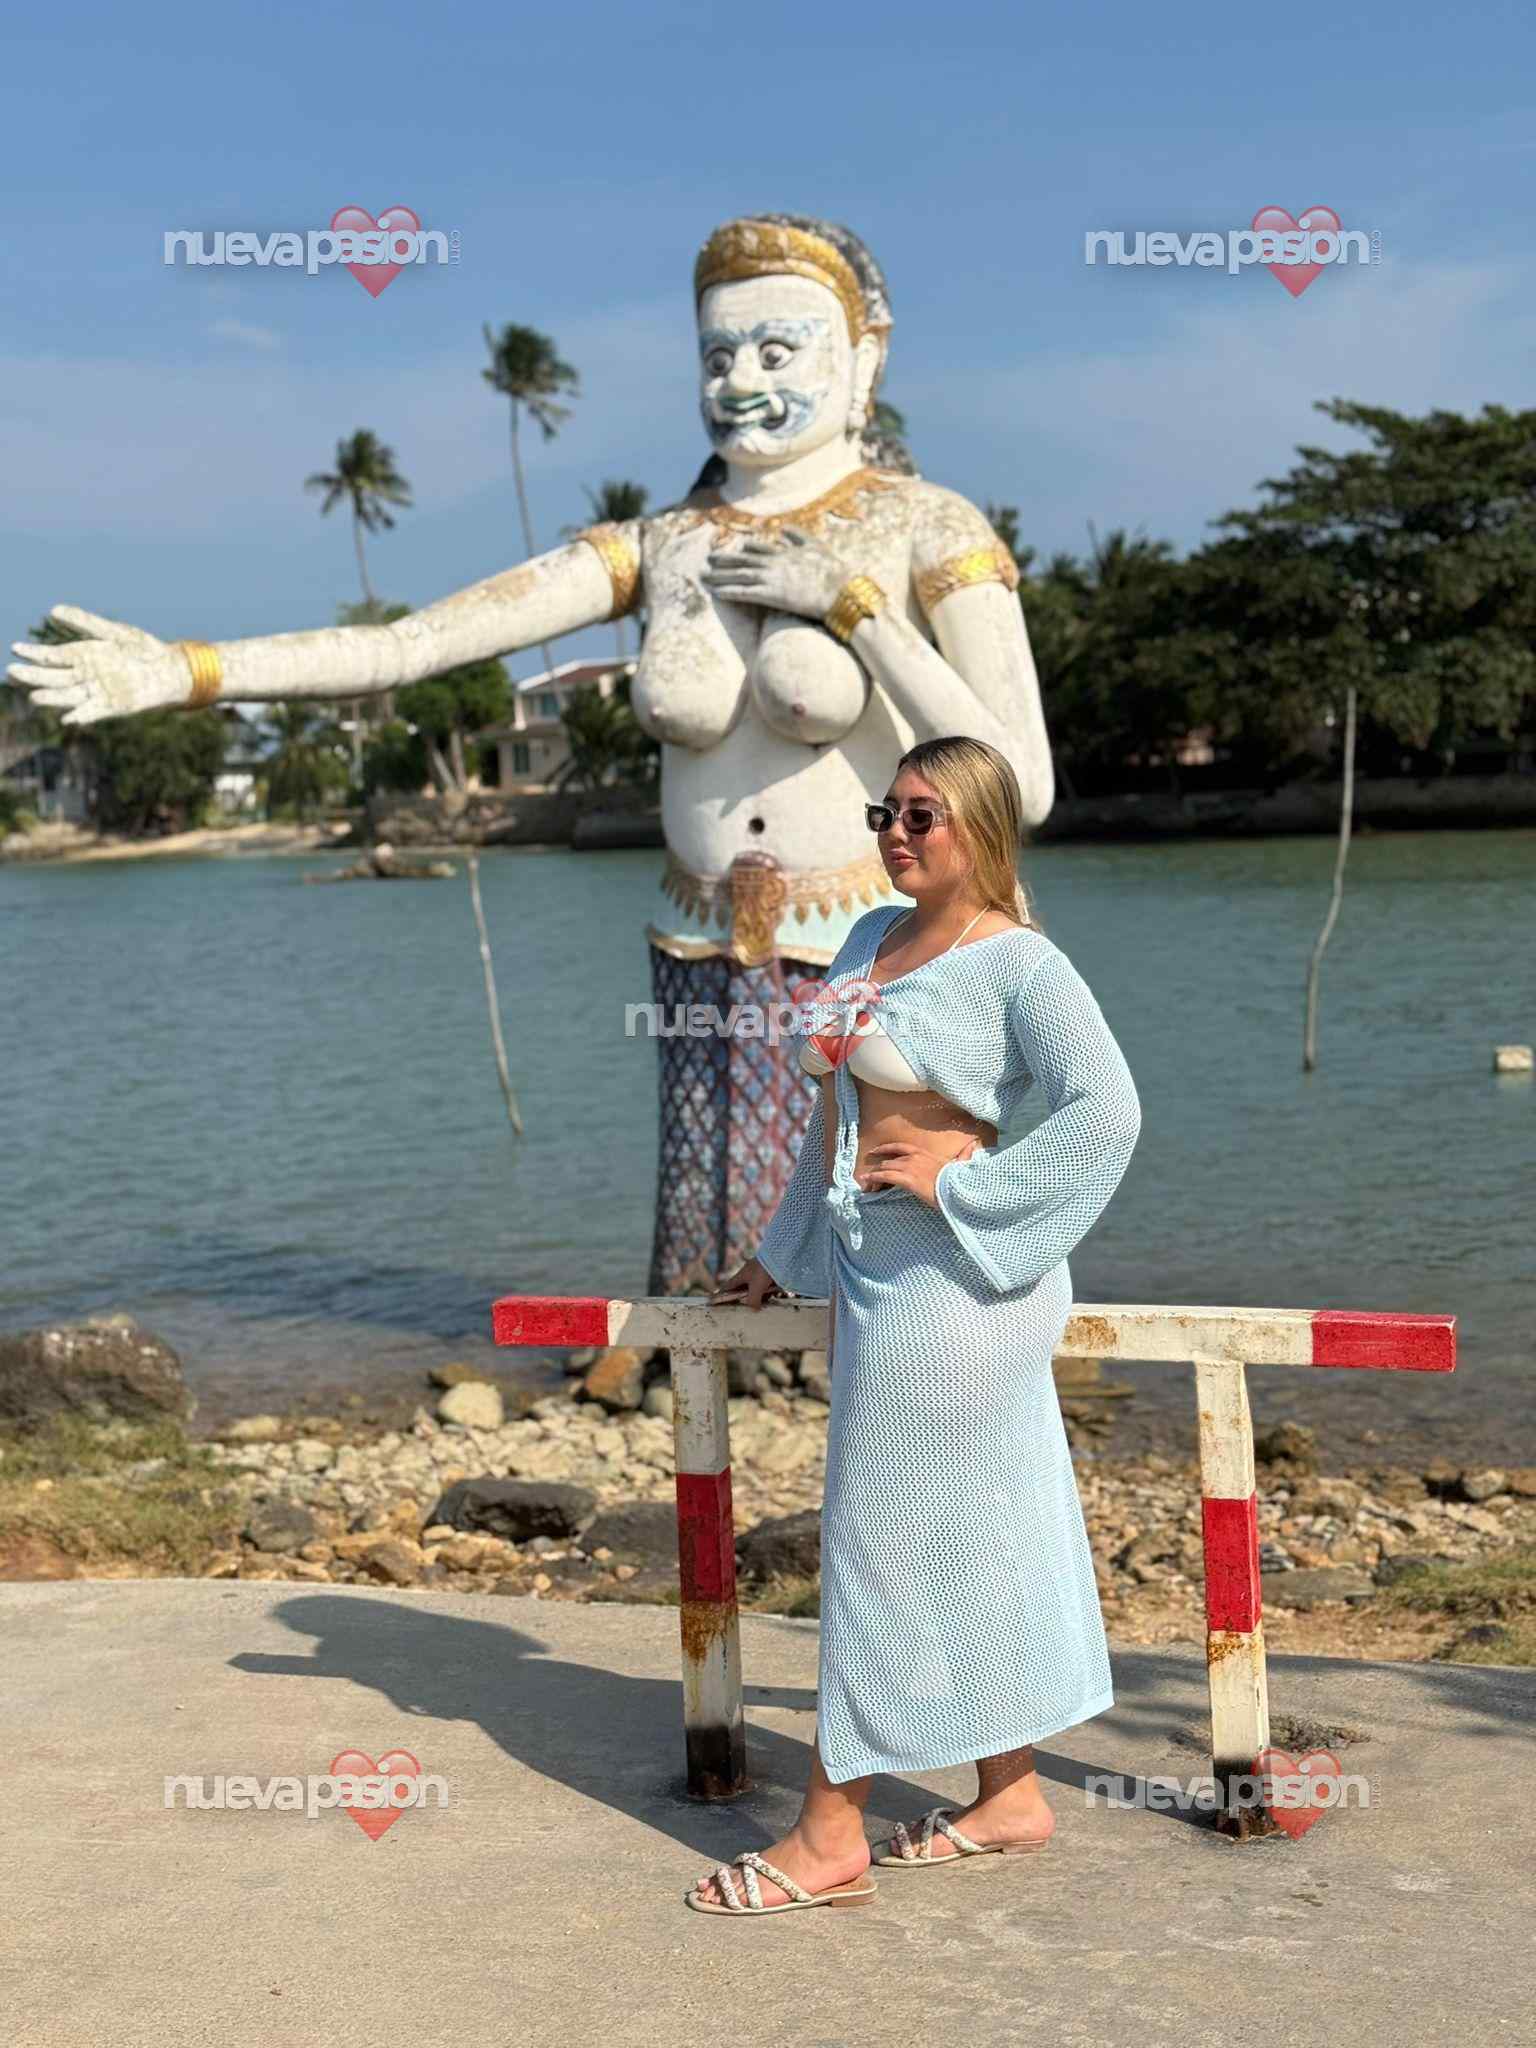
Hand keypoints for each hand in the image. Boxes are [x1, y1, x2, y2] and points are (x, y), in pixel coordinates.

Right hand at [7, 606, 193, 724]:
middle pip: (53, 678)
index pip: (51, 656)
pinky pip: (92, 713)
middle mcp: (85, 675)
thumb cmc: (141, 648)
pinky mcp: (112, 706)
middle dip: (33, 676)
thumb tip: (53, 610)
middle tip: (12, 671)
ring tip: (34, 696)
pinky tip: (69, 719)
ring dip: (51, 698)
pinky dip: (81, 716)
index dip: (33, 654)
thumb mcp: (113, 632)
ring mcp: (97, 692)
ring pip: (67, 696)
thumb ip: (85, 623)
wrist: (169, 669)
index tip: (16, 648)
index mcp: (83, 655)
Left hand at [699, 526, 847, 620]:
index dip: (746, 547)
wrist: (840, 589)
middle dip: (724, 559)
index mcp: (786, 552)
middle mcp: (775, 563)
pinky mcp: (772, 595)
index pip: (760, 548)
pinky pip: (745, 593)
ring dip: (720, 576)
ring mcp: (771, 578)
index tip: (735, 545)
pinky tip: (717, 593)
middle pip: (743, 559)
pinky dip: (729, 592)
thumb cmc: (833, 571)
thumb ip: (799, 536)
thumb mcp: (816, 547)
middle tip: (708, 559)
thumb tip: (784, 528)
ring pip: (739, 575)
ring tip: (704, 577)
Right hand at [710, 1256, 786, 1309]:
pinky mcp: (771, 1273)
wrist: (781, 1255)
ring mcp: (760, 1273)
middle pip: (744, 1289)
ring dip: (762, 1295)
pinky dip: (772, 1290)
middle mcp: (749, 1274)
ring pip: (758, 1288)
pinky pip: (769, 1285)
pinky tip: (777, 1293)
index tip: (716, 1300)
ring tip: (767, 1300)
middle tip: (749, 1307)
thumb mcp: (755, 1289)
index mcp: (741, 1276)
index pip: (728, 1287)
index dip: (722, 1294)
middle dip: (747, 1298)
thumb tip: (753, 1309)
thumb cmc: (764, 1270)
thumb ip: (752, 1301)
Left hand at [859, 1132, 983, 1207]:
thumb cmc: (957, 1180)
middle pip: (890, 1159)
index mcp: (925, 1153)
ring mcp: (910, 1167)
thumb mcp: (960, 1166)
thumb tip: (974, 1143)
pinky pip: (886, 1176)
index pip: (900, 1147)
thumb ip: (964, 1155)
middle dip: (879, 1167)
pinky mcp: (907, 1179)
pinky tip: (867, 1182)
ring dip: (874, 1175)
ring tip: (864, 1180)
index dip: (886, 1148)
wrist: (957, 1189)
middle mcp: (915, 1157)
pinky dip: (875, 1179)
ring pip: (886, 1167)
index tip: (876, 1151)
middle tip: (869, 1175)